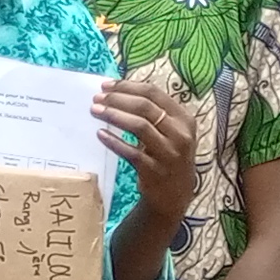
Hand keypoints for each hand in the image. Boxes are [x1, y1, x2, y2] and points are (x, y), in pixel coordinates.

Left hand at [98, 78, 196, 220]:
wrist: (174, 195)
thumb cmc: (167, 155)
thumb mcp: (170, 132)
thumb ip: (152, 113)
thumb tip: (115, 91)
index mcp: (184, 119)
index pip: (154, 93)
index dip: (127, 86)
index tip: (106, 85)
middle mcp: (181, 134)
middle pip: (145, 107)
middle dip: (117, 99)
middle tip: (96, 98)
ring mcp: (170, 153)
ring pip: (140, 126)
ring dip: (114, 116)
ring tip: (95, 111)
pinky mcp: (156, 171)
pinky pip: (131, 152)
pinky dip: (114, 142)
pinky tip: (100, 134)